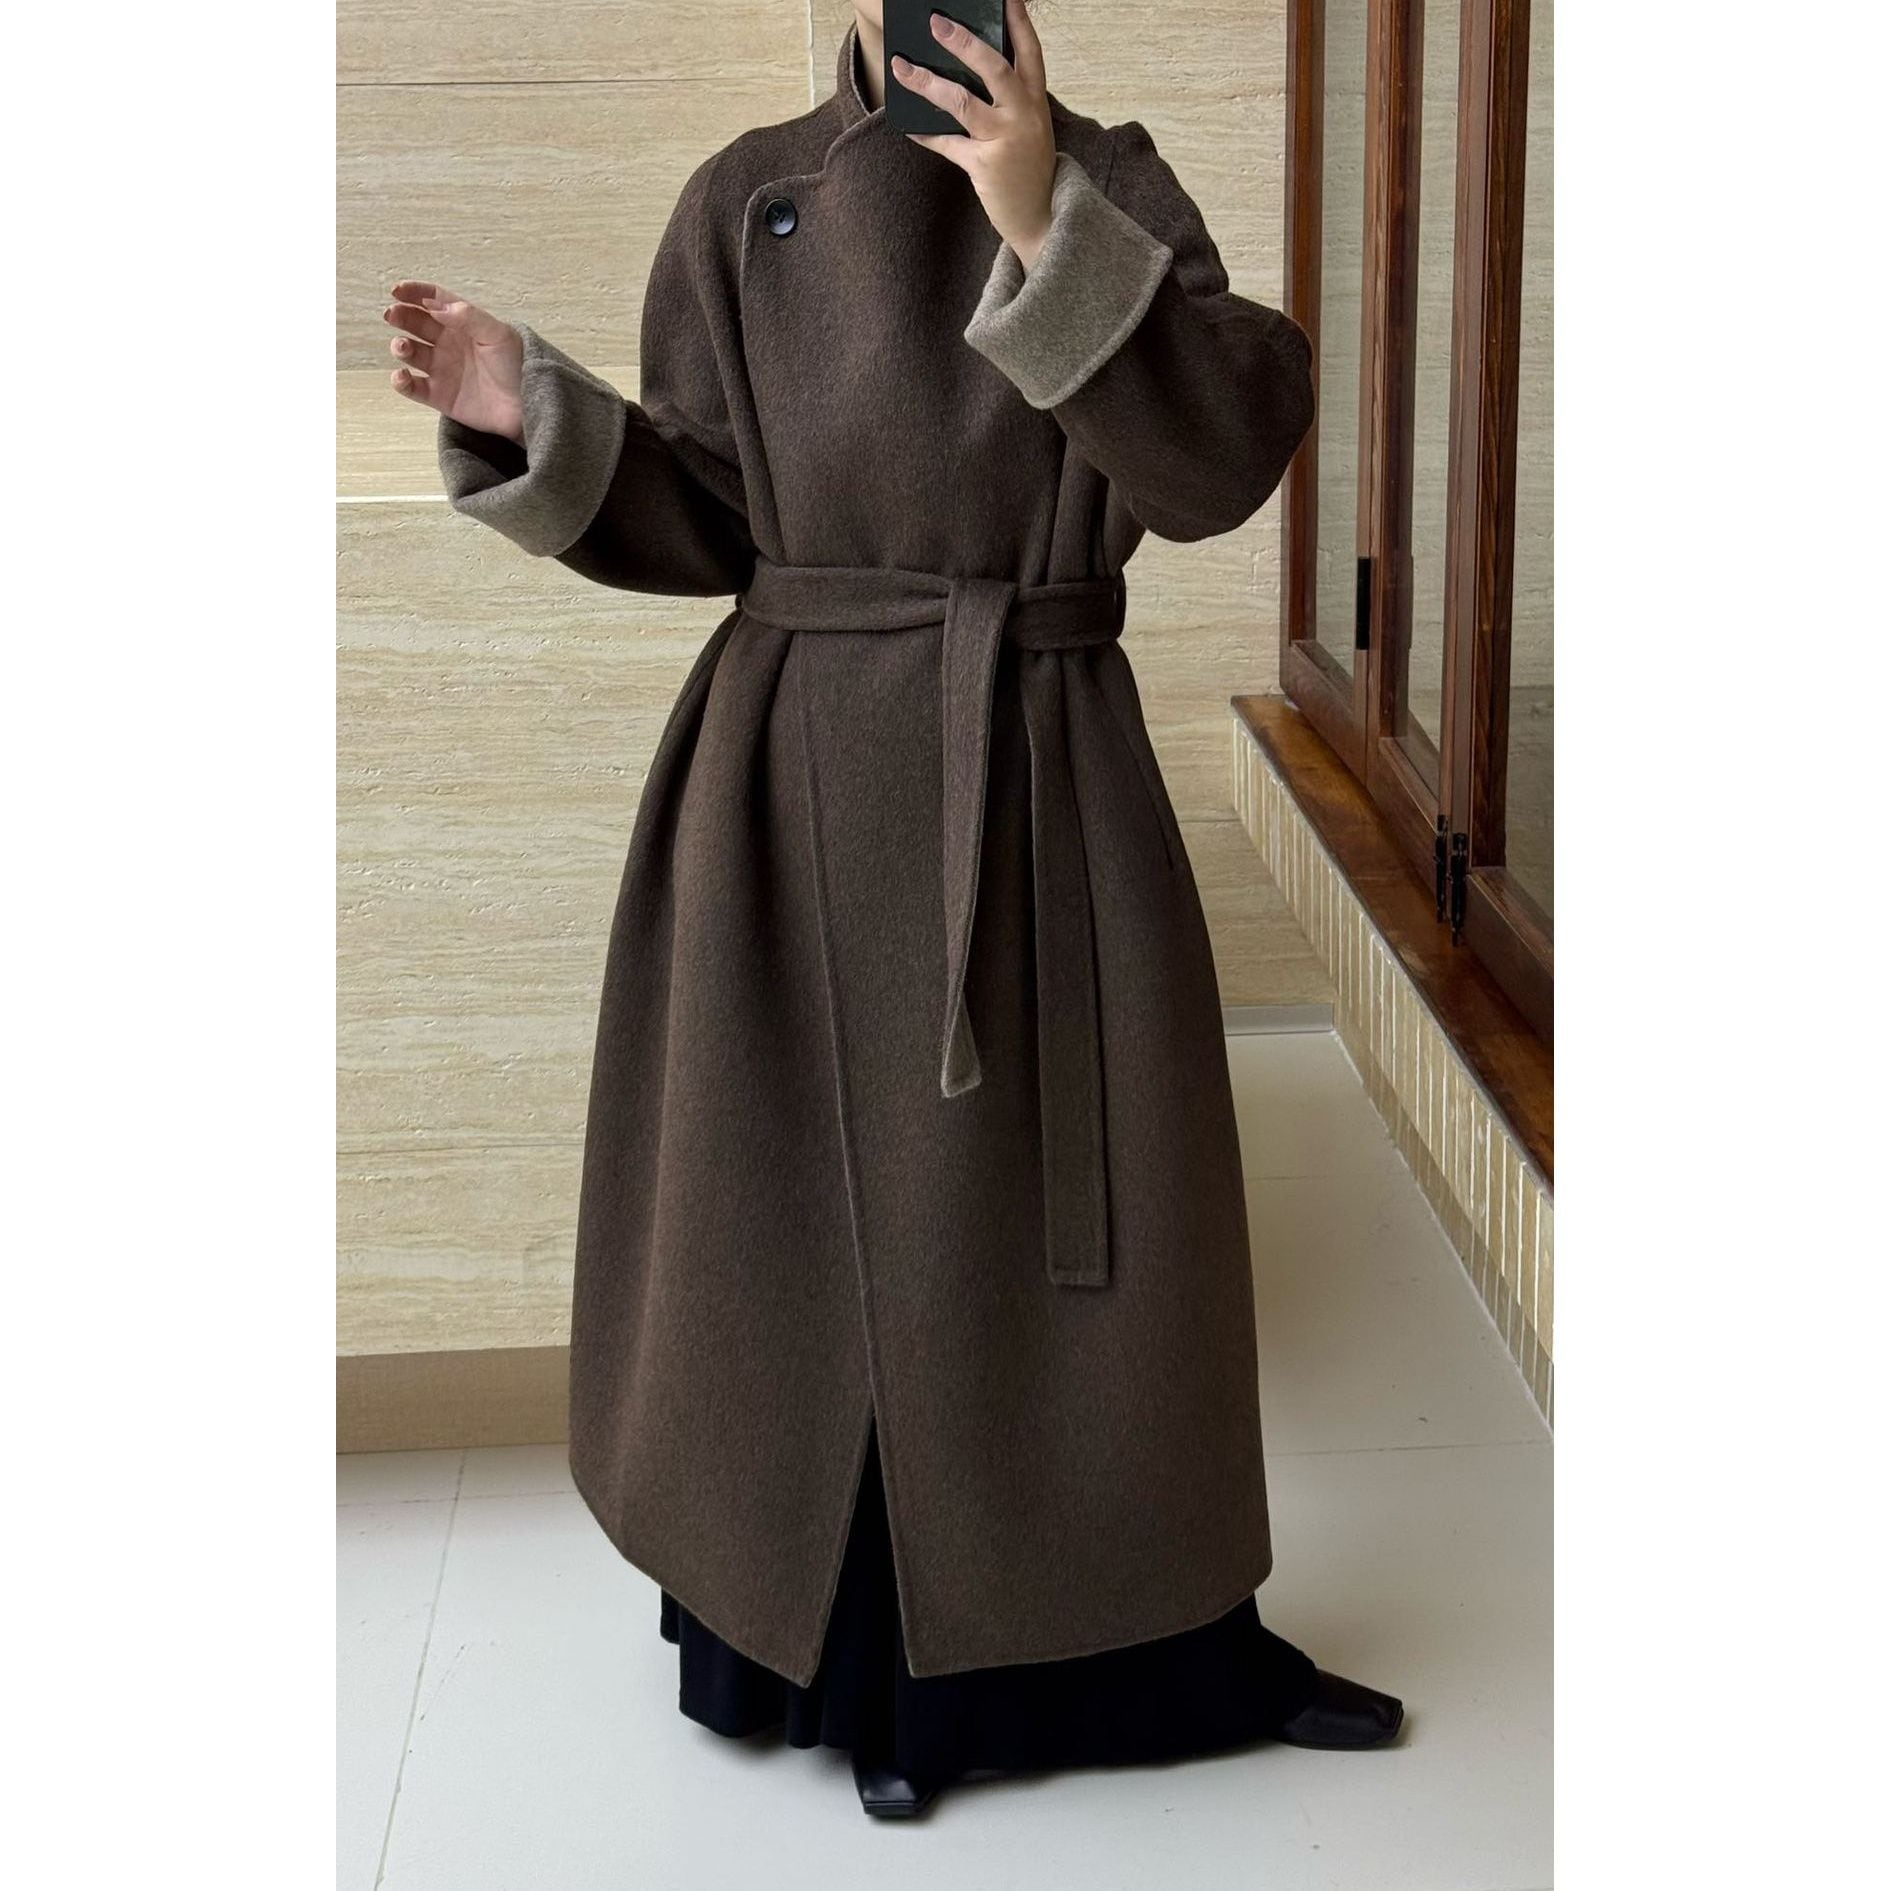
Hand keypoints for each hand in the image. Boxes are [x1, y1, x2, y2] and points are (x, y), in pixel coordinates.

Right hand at [382, 281, 525, 445]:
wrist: (527, 406)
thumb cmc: (518, 366)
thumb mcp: (499, 334)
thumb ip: (468, 317)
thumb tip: (435, 307)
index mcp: (464, 323)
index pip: (434, 300)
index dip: (415, 293)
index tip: (398, 291)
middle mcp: (449, 343)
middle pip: (417, 323)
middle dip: (402, 316)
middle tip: (393, 315)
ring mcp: (442, 369)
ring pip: (410, 352)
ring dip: (400, 346)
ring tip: (403, 347)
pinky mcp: (439, 396)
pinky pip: (412, 387)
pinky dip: (401, 382)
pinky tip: (402, 376)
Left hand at [893, 0, 1055, 267]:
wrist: (1040, 217)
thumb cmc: (1028, 168)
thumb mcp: (1028, 128)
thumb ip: (1007, 100)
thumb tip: (963, 72)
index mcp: (1035, 100)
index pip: (1030, 51)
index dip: (1018, 21)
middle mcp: (1024, 115)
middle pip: (994, 68)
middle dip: (964, 42)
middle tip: (935, 23)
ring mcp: (1006, 140)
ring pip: (963, 102)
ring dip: (928, 82)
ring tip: (902, 67)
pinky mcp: (986, 166)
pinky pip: (948, 144)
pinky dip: (926, 135)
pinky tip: (907, 125)